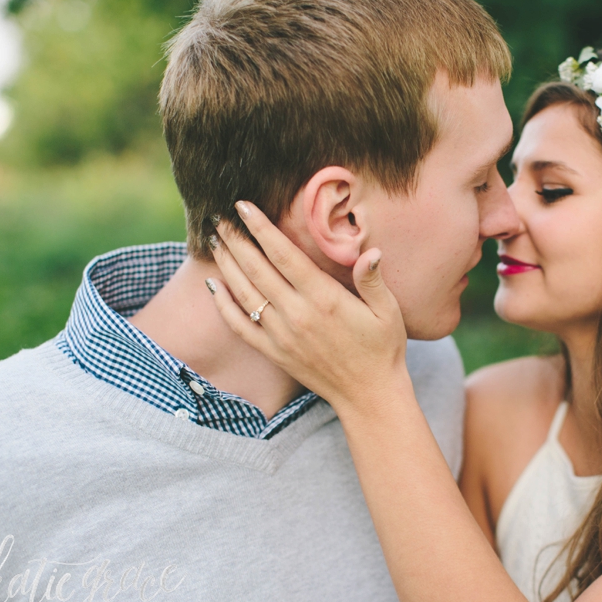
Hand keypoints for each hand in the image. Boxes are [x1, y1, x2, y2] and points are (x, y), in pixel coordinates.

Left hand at [207, 201, 411, 415]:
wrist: (369, 396)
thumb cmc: (382, 349)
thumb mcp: (388, 312)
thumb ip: (373, 280)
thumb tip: (371, 253)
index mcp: (324, 299)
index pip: (284, 255)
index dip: (261, 228)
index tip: (243, 206)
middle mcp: (297, 315)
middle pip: (257, 269)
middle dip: (236, 240)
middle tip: (219, 218)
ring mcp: (282, 336)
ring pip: (244, 293)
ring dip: (226, 264)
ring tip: (215, 241)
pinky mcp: (275, 352)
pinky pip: (240, 326)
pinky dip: (223, 305)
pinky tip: (213, 285)